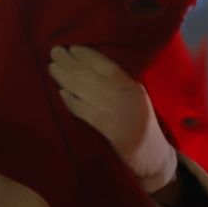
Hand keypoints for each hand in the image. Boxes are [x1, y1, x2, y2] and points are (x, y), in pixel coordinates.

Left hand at [49, 45, 177, 191]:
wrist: (155, 159)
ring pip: (88, 91)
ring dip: (66, 78)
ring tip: (52, 68)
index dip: (89, 56)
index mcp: (134, 88)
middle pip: (94, 76)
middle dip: (71, 63)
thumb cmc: (141, 127)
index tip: (72, 47)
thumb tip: (88, 68)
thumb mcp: (136, 101)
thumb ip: (119, 86)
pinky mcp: (112, 132)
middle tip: (54, 52)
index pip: (109, 66)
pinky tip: (60, 94)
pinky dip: (73, 102)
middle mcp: (128, 98)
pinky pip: (88, 113)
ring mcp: (120, 115)